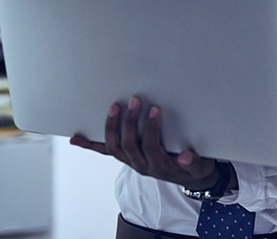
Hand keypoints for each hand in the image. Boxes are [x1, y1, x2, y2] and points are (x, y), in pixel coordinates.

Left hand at [70, 95, 218, 189]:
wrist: (189, 176)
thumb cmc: (193, 167)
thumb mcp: (200, 167)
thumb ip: (194, 163)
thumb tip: (186, 157)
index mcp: (159, 166)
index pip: (151, 146)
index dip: (151, 128)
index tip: (156, 109)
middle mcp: (141, 165)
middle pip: (129, 144)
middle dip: (130, 122)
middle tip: (135, 100)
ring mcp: (131, 162)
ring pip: (114, 147)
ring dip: (111, 127)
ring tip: (114, 107)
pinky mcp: (126, 157)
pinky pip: (105, 152)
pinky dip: (90, 145)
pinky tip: (76, 139)